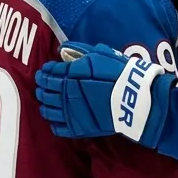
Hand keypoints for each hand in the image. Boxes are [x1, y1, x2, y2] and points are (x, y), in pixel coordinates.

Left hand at [34, 41, 174, 146]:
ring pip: (48, 110)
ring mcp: (70, 113)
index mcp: (70, 75)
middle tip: (42, 85)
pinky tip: (56, 117)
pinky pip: (57, 128)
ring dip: (44, 104)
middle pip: (45, 91)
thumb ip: (80, 50)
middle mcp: (65, 94)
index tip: (46, 71)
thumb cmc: (120, 73)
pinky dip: (53, 122)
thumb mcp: (102, 54)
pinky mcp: (78, 128)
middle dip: (41, 87)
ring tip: (46, 101)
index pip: (49, 73)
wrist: (136, 99)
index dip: (45, 71)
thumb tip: (62, 48)